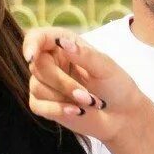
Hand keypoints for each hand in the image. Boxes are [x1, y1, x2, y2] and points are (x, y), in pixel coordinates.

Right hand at [23, 27, 144, 146]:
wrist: (122, 116)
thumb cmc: (116, 86)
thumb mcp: (106, 67)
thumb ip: (84, 54)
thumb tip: (62, 42)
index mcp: (65, 45)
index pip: (38, 37)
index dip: (31, 44)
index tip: (31, 57)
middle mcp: (51, 62)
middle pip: (38, 66)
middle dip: (62, 83)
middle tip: (87, 96)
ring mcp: (46, 84)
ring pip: (37, 87)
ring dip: (64, 97)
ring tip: (89, 103)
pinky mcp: (45, 105)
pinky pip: (37, 105)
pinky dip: (57, 109)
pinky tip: (77, 111)